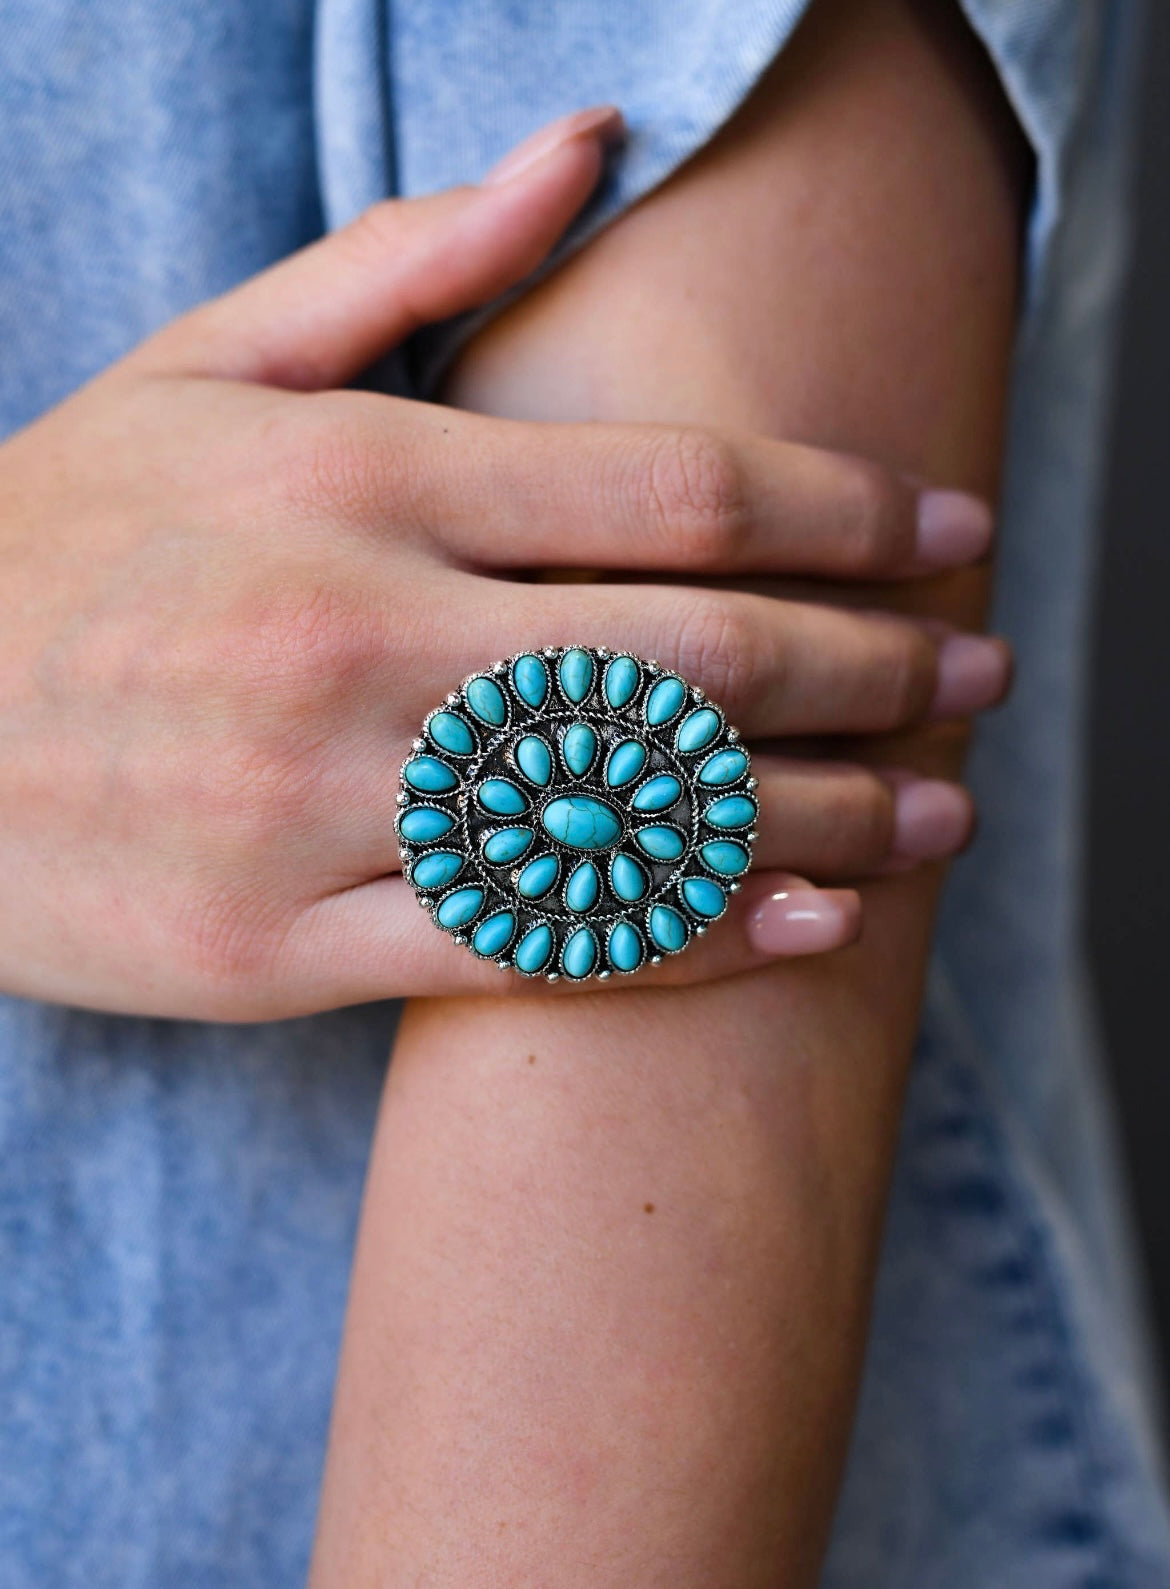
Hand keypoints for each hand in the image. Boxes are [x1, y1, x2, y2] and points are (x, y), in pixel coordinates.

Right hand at [0, 109, 1009, 1018]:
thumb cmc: (61, 538)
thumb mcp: (208, 367)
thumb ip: (409, 264)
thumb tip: (589, 142)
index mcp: (357, 480)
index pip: (678, 494)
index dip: (850, 512)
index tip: (950, 532)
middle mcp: (359, 639)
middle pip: (694, 655)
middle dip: (874, 666)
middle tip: (984, 673)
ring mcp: (325, 806)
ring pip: (639, 817)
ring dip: (827, 813)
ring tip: (940, 815)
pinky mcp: (289, 944)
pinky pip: (537, 949)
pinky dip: (695, 940)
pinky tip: (815, 921)